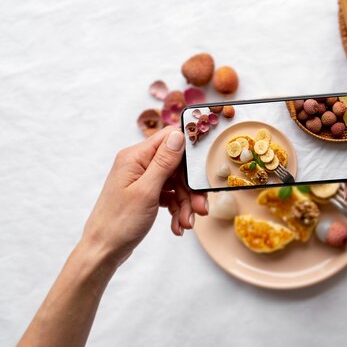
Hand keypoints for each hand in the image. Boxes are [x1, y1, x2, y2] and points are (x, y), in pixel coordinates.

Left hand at [83, 126, 207, 265]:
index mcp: (135, 157)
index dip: (189, 152)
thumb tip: (179, 135)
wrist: (103, 251)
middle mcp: (138, 164)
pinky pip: (169, 195)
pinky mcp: (146, 193)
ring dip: (185, 203)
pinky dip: (177, 209)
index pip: (169, 138)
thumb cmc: (118, 223)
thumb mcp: (146, 191)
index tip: (202, 170)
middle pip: (177, 165)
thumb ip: (164, 162)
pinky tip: (177, 225)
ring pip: (176, 183)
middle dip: (190, 188)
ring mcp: (142, 179)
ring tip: (186, 223)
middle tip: (200, 209)